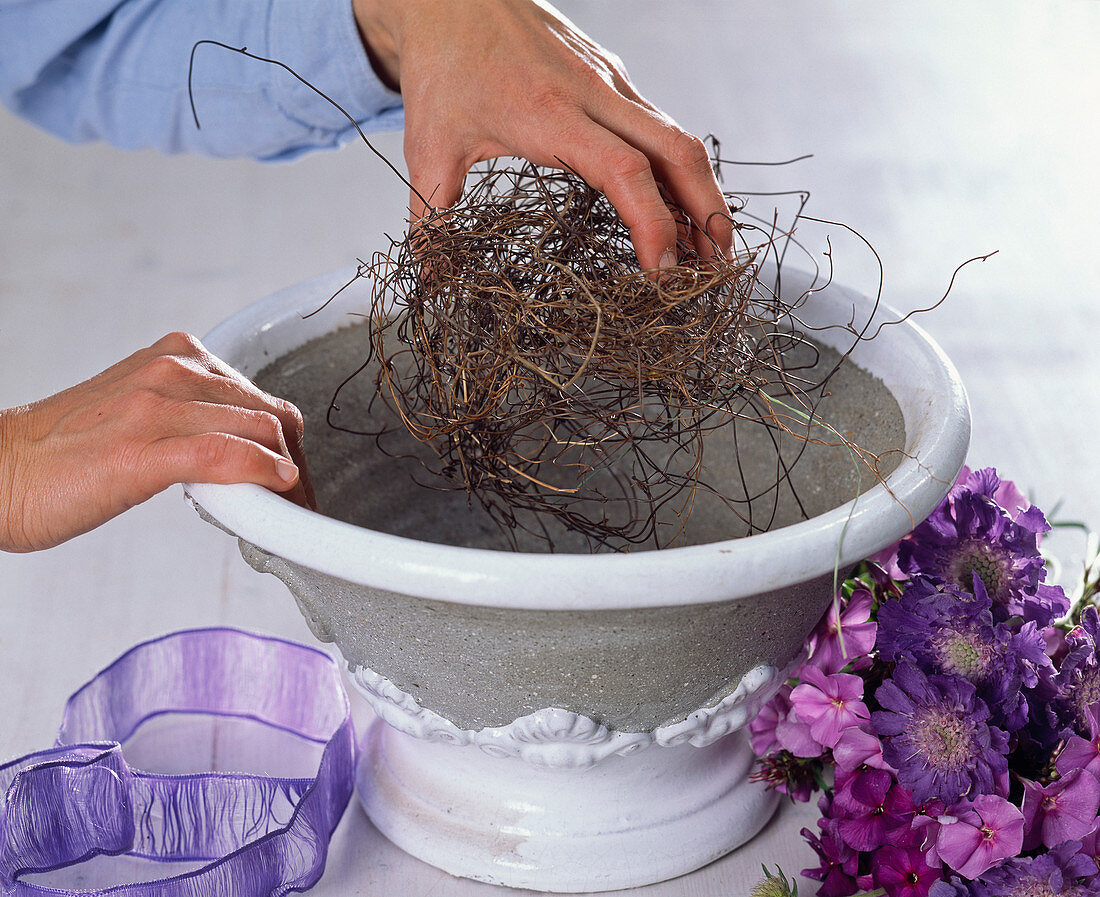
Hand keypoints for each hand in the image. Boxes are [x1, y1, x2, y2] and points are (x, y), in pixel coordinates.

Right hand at [0, 332, 314, 552]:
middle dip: (300, 464)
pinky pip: (224, 454)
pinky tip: (277, 488)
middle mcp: (171, 372)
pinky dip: (263, 472)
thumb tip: (244, 448)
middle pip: (271, 414)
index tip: (298, 481)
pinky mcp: (140, 449)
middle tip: (304, 504)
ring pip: (258, 430)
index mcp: (175, 358)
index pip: (262, 398)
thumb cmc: (64, 452)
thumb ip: (192, 416)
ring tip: (294, 514)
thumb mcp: (141, 414)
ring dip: (290, 478)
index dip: (291, 444)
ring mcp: (155, 407)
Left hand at [351, 0, 732, 271]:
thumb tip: (427, 280)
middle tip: (716, 268)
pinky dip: (679, 168)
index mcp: (551, 113)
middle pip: (677, 152)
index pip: (624, 172)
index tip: (664, 275)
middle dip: (707, 213)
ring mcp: (609, 80)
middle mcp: (593, 93)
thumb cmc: (441, 67)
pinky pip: (660, 124)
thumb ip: (430, 218)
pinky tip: (678, 201)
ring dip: (701, 192)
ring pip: (677, 136)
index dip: (653, 225)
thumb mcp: (427, 147)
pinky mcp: (611, 75)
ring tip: (710, 245)